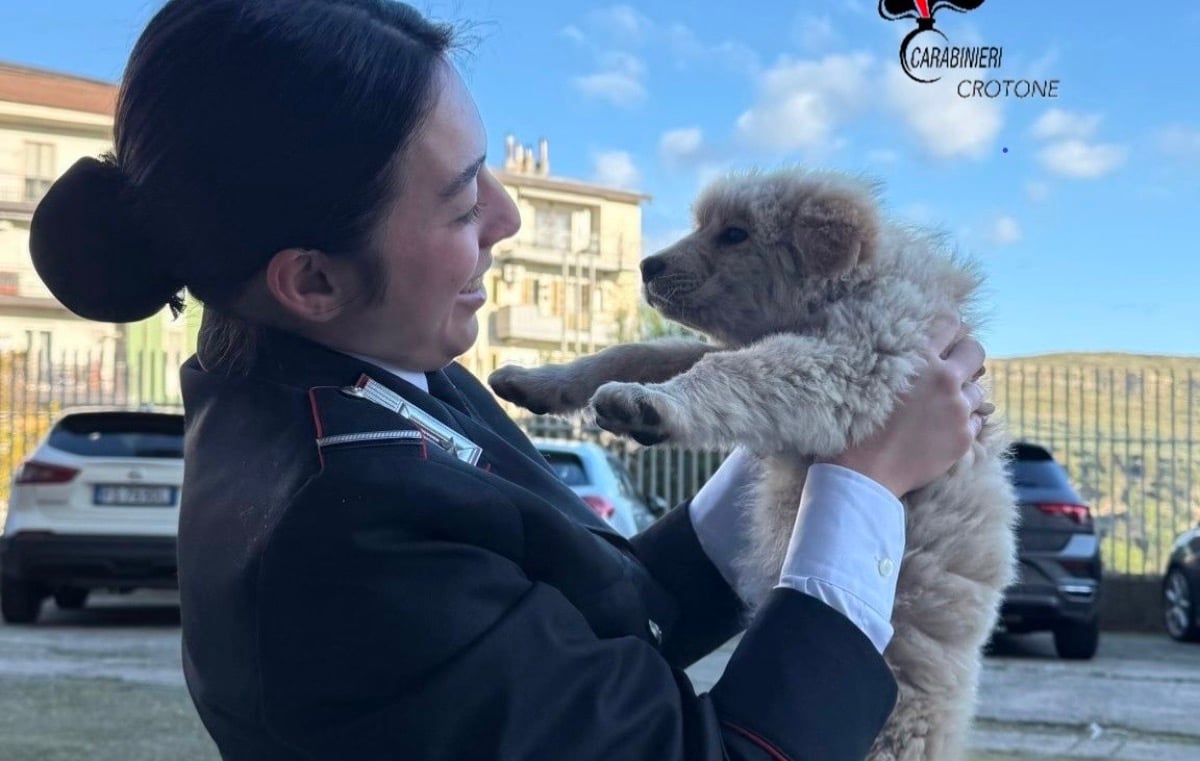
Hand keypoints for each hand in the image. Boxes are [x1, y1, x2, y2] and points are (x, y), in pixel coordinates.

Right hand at [827, 314, 987, 497]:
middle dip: (966, 356)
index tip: (945, 338)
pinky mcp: (964, 436)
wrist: (866, 471)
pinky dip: (963, 422)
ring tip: (939, 408)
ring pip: (977, 390)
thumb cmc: (859, 423)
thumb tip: (924, 349)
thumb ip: (903, 360)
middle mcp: (945, 379)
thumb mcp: (873, 377)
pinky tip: (941, 429)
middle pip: (975, 351)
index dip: (950, 330)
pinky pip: (976, 420)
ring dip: (962, 395)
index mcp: (920, 358)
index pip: (951, 324)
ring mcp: (958, 409)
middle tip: (951, 369)